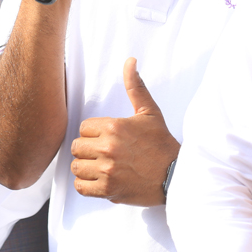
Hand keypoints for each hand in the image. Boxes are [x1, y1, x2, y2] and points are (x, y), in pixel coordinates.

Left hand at [70, 58, 179, 206]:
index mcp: (114, 127)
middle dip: (87, 149)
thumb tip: (130, 61)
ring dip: (85, 167)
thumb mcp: (149, 112)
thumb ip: (135, 86)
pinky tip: (98, 180)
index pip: (84, 128)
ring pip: (76, 166)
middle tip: (101, 153)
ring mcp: (107, 170)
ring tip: (99, 166)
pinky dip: (86, 184)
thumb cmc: (161, 143)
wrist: (175, 175)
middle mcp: (108, 148)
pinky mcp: (108, 190)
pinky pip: (80, 186)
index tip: (105, 138)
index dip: (93, 133)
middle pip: (77, 147)